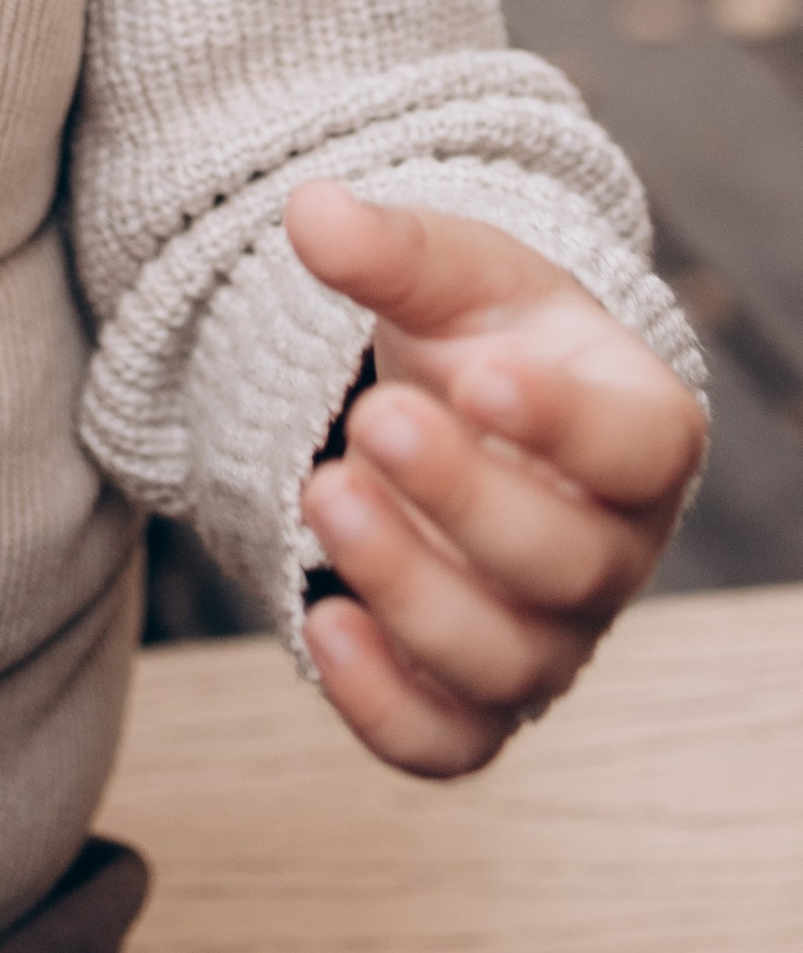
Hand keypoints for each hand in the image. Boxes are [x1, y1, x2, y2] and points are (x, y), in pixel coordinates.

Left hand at [287, 179, 705, 777]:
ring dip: (410, 591)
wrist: (450, 417)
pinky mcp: (473, 699)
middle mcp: (611, 554)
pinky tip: (317, 623)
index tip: (480, 372)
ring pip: (505, 659)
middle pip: (567, 563)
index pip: (636, 449)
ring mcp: (549, 638)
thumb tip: (310, 210)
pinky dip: (384, 708)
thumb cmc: (482, 341)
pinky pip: (447, 742)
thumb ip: (394, 249)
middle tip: (373, 420)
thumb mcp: (452, 276)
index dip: (565, 423)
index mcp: (642, 437)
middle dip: (463, 499)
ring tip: (321, 494)